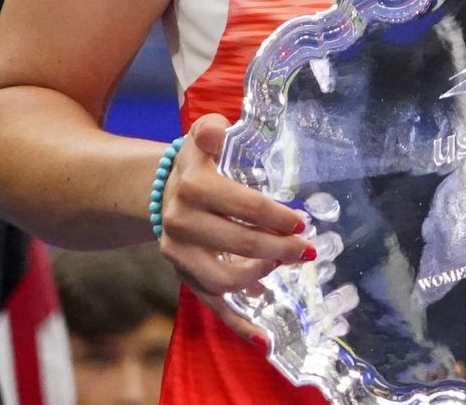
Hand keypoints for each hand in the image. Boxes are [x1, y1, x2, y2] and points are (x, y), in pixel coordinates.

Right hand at [156, 114, 311, 343]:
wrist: (159, 190)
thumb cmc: (197, 162)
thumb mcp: (201, 139)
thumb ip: (210, 131)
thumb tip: (216, 127)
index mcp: (192, 188)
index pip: (240, 205)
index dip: (273, 215)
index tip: (300, 220)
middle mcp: (181, 224)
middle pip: (237, 244)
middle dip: (277, 247)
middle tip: (306, 248)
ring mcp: (180, 256)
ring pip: (223, 279)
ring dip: (261, 275)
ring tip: (286, 261)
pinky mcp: (184, 275)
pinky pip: (211, 304)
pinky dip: (237, 324)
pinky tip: (263, 337)